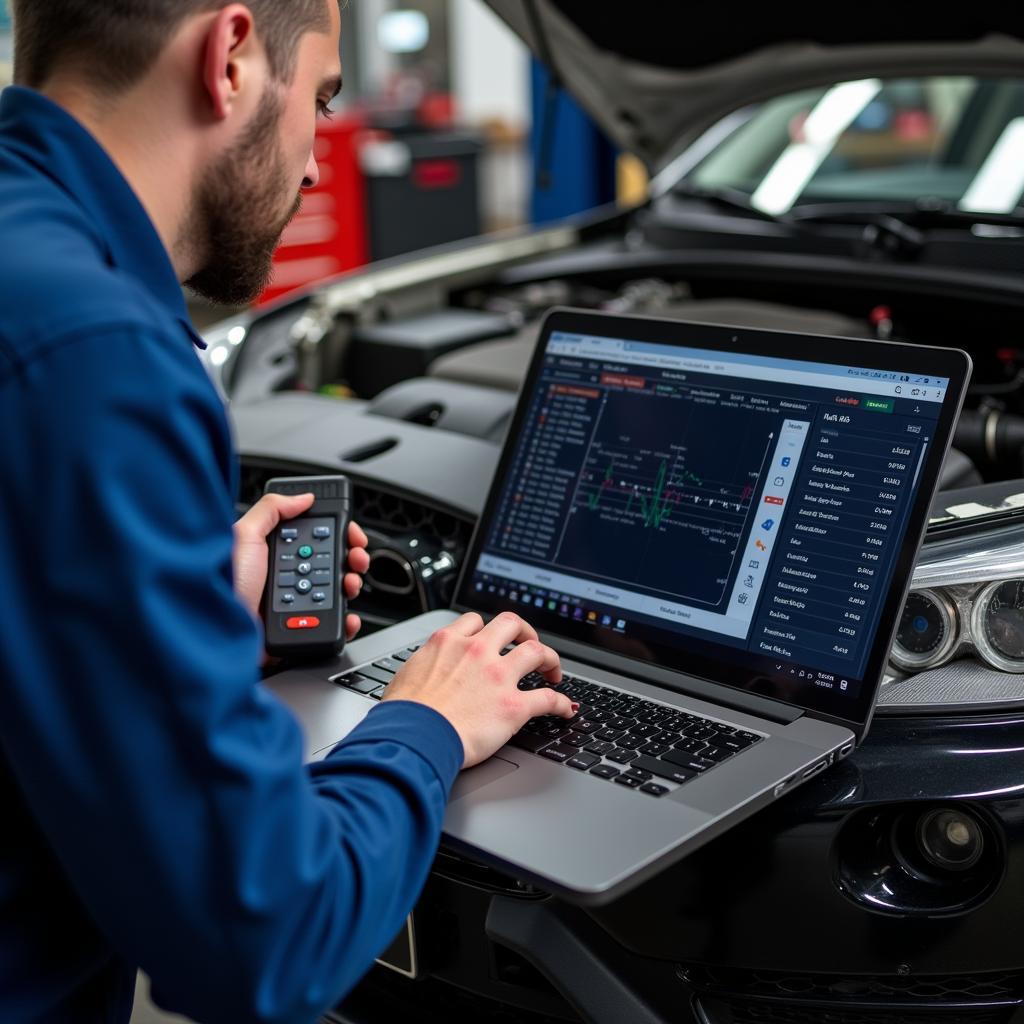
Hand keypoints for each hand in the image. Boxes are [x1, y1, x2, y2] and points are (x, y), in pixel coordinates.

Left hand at [232, 493, 369, 641]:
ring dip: (351, 586)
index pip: (316, 539)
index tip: (352, 536)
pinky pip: (330, 625)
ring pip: (336, 594)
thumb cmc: (220, 582)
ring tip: (349, 585)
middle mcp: (286, 578)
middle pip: (332, 564)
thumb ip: (271, 510)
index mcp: (275, 554)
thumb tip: (303, 497)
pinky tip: (348, 615)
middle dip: (351, 559)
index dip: (339, 535)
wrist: (214, 629)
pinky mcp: (298, 630)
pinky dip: (346, 621)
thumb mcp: (244, 535)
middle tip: (356, 560)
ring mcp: (294, 605)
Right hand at [381, 612, 575, 767]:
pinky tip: (565, 709)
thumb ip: (424, 667)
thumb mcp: (406, 676)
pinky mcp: (513, 706)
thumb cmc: (403, 714)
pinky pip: (548, 699)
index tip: (493, 639)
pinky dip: (561, 703)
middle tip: (528, 644)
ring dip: (550, 659)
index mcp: (448, 643)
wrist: (413, 737)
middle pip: (512, 624)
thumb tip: (424, 674)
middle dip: (525, 632)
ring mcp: (498, 676)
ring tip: (553, 671)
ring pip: (537, 651)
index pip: (475, 621)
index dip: (487, 629)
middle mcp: (476, 652)